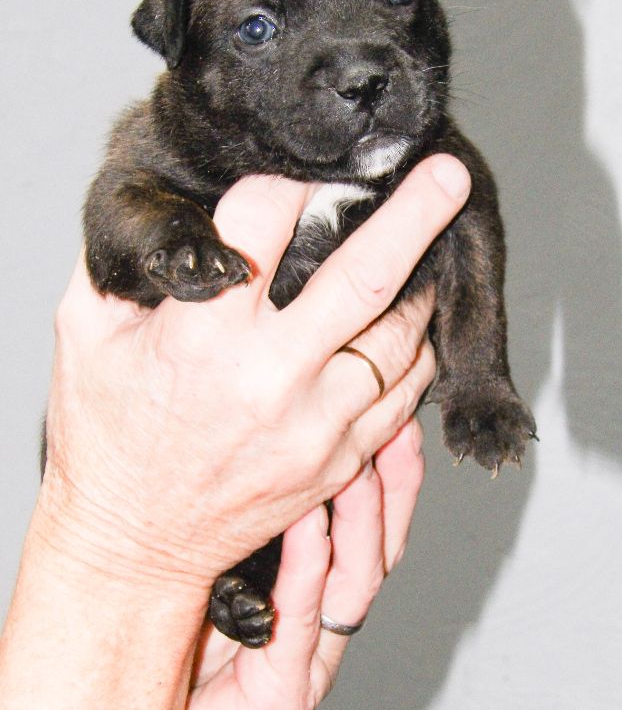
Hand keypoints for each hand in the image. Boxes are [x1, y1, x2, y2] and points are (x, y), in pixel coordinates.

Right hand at [39, 155, 469, 592]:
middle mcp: (270, 377)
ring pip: (399, 338)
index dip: (292, 179)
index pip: (265, 221)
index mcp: (202, 334)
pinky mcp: (340, 461)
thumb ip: (126, 263)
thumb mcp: (87, 335)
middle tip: (447, 175)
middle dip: (415, 215)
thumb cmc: (108, 438)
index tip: (314, 165)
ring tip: (427, 252)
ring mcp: (316, 425)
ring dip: (419, 286)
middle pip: (364, 277)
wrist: (136, 544)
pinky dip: (415, 354)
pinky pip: (403, 397)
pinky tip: (410, 325)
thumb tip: (170, 205)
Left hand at [160, 420, 423, 709]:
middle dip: (394, 485)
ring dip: (362, 516)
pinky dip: (309, 565)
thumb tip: (249, 446)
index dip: (390, 473)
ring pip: (355, 581)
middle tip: (396, 428)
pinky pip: (300, 620)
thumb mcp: (210, 571)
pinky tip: (310, 520)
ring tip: (358, 460)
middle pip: (381, 548)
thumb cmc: (167, 661)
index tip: (393, 417)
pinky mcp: (282, 697)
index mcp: (313, 594)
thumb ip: (241, 524)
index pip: (370, 525)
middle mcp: (322, 626)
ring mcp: (308, 663)